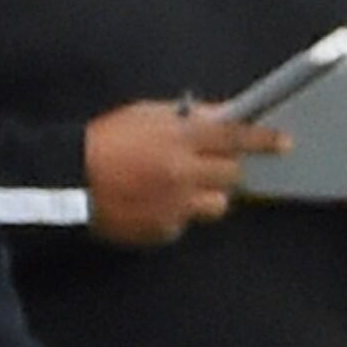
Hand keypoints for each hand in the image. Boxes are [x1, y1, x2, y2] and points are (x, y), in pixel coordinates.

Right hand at [82, 101, 287, 246]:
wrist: (62, 183)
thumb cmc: (101, 143)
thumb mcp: (143, 116)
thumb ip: (186, 118)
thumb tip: (223, 117)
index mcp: (180, 138)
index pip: (236, 137)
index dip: (263, 140)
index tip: (284, 143)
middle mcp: (184, 172)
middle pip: (232, 175)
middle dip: (224, 170)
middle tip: (206, 167)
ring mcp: (174, 204)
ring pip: (215, 205)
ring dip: (203, 196)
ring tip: (177, 191)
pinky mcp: (161, 230)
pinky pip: (184, 223)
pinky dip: (174, 215)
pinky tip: (150, 206)